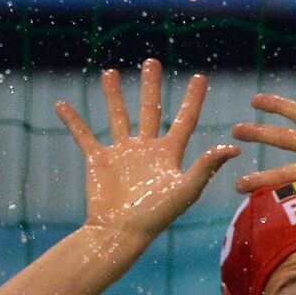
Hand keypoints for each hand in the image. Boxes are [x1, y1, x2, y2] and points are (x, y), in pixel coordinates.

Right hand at [55, 58, 239, 238]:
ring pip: (117, 116)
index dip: (192, 99)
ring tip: (111, 72)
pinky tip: (62, 105)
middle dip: (151, 87)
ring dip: (113, 95)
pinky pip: (84, 136)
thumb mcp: (186, 190)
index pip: (184, 120)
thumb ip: (206, 166)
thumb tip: (234, 147)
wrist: (120, 232)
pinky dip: (73, 121)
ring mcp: (122, 154)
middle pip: (149, 110)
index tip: (199, 76)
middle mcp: (146, 150)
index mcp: (169, 154)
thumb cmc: (157, 216)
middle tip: (151, 62)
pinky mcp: (98, 161)